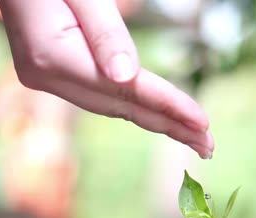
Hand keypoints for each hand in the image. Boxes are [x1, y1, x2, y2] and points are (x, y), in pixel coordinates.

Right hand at [0, 0, 213, 158]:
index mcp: (52, 56)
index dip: (168, 106)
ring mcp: (47, 78)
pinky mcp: (53, 73)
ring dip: (156, 121)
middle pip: (122, 107)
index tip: (203, 124)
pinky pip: (103, 96)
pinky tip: (159, 117)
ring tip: (194, 137)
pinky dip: (136, 107)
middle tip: (208, 147)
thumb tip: (127, 77)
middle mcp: (47, 76)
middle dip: (170, 127)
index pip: (126, 90)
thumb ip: (105, 33)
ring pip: (114, 106)